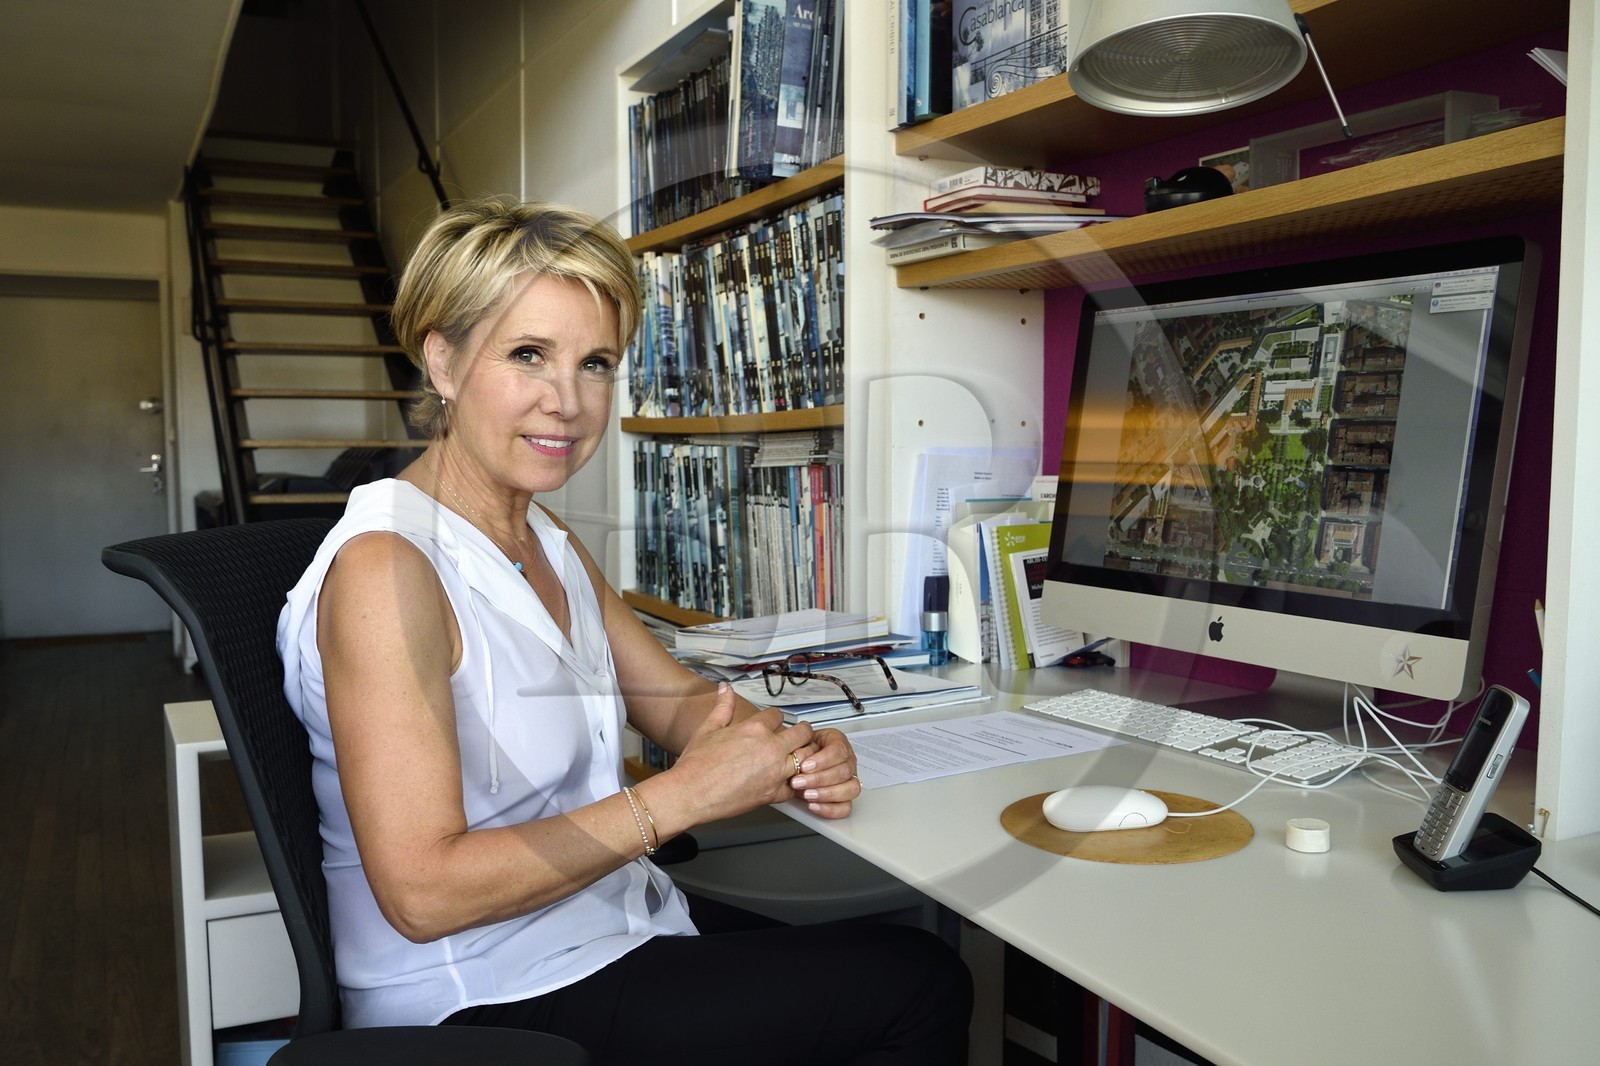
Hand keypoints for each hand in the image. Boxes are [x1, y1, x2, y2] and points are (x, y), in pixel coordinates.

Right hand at [662, 684, 818, 825]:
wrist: (690, 794)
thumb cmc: (696, 764)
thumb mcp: (708, 729)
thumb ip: (723, 707)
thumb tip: (726, 688)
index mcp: (754, 729)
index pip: (778, 715)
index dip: (776, 718)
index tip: (775, 723)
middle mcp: (770, 748)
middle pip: (803, 733)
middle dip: (802, 732)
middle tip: (799, 736)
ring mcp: (775, 772)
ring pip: (807, 757)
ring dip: (804, 755)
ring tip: (797, 757)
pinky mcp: (773, 793)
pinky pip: (796, 785)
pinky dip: (794, 782)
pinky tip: (786, 780)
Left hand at [788, 725, 861, 818]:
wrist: (799, 763)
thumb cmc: (802, 751)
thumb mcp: (800, 742)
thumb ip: (801, 745)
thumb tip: (795, 752)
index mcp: (838, 743)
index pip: (839, 750)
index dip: (822, 760)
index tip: (804, 766)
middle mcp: (847, 761)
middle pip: (844, 771)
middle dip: (819, 779)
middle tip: (799, 782)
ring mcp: (850, 780)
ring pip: (850, 789)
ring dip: (826, 794)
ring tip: (806, 794)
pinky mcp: (846, 798)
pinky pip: (846, 807)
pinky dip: (830, 809)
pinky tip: (814, 805)